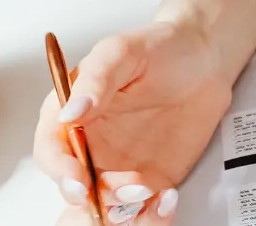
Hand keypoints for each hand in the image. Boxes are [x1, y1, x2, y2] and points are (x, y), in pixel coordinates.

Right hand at [33, 20, 235, 224]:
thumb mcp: (123, 50)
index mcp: (71, 114)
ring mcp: (117, 166)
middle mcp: (89, 145)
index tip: (80, 181)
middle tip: (125, 189)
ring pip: (105, 207)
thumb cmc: (161, 47)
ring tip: (148, 189)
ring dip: (123, 210)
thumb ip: (96, 79)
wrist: (205, 59)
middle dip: (95, 199)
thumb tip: (70, 112)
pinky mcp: (147, 180)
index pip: (50, 151)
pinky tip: (166, 197)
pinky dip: (151, 214)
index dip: (60, 171)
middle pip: (74, 189)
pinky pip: (140, 211)